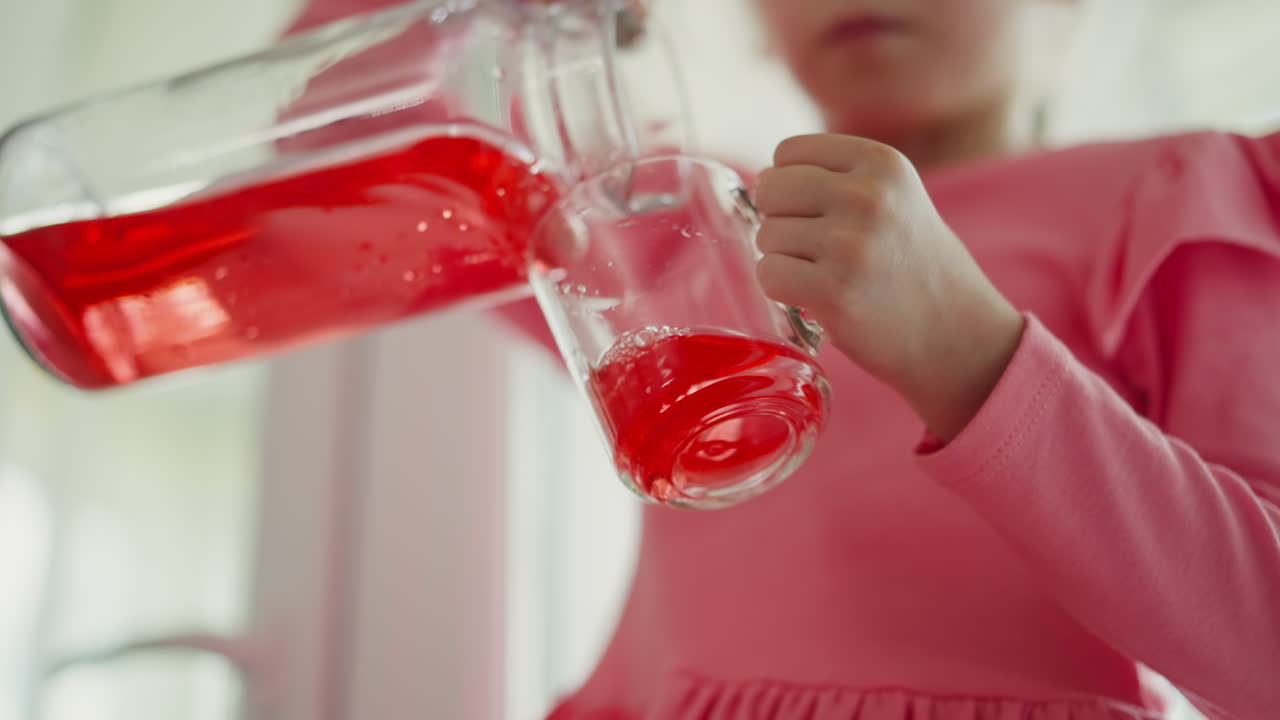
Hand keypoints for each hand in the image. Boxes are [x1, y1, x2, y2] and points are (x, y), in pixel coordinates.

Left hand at [754, 134, 1024, 441]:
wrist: (959, 336)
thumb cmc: (913, 266)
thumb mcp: (895, 197)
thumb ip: (836, 179)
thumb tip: (761, 179)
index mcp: (882, 163)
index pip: (788, 152)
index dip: (789, 184)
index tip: (814, 213)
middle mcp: (868, 197)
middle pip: (770, 189)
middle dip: (778, 218)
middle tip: (810, 246)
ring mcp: (851, 245)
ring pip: (766, 235)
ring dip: (783, 258)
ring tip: (824, 273)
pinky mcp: (834, 293)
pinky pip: (768, 274)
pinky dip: (780, 288)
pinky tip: (812, 296)